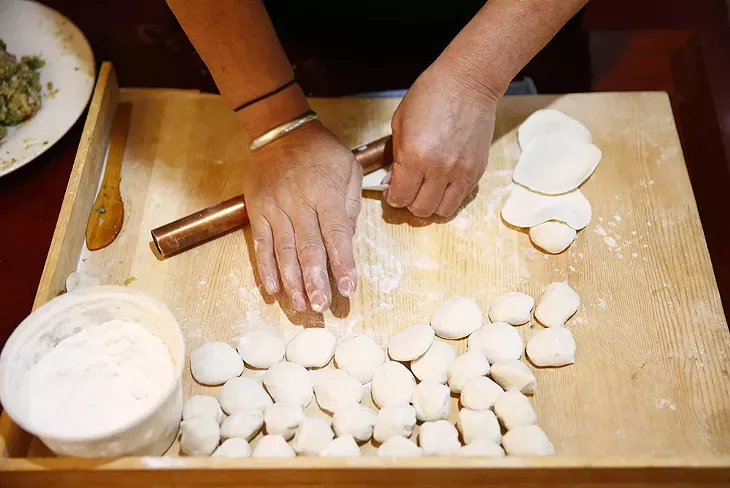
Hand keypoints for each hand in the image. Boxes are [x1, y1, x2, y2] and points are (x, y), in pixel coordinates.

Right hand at [243, 122, 361, 312]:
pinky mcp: (257, 211)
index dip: (343, 263)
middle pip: (308, 247)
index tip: (349, 288)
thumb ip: (350, 206)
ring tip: (300, 305)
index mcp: (326, 193)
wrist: (281, 132)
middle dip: (315, 280)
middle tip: (321, 307)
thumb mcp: (349, 169)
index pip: (337, 234)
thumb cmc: (322, 152)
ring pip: (283, 250)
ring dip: (292, 281)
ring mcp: (275, 208)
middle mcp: (299, 203)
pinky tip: (273, 289)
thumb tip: (347, 240)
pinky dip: (265, 268)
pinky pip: (261, 244)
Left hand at [387, 61, 497, 217]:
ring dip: (431, 205)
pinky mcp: (477, 171)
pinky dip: (449, 197)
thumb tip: (393, 181)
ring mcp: (461, 172)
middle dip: (410, 203)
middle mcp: (439, 169)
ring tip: (426, 191)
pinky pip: (461, 199)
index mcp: (415, 156)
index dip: (392, 197)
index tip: (392, 192)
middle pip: (421, 209)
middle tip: (408, 191)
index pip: (400, 197)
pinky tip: (443, 183)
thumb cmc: (432, 94)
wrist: (469, 81)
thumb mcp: (400, 123)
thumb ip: (396, 156)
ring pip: (442, 211)